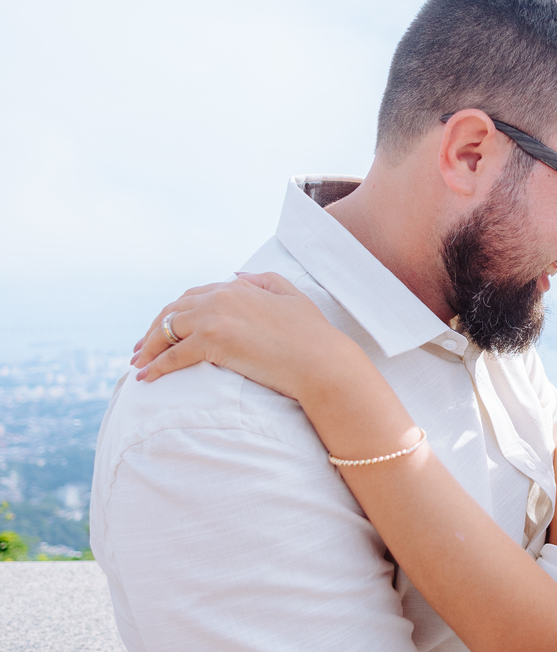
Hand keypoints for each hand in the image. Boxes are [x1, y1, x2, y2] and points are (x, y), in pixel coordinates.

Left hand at [131, 273, 356, 402]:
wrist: (322, 361)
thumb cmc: (313, 335)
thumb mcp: (291, 295)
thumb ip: (263, 280)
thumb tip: (236, 273)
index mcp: (238, 287)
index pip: (194, 296)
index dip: (175, 313)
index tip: (164, 329)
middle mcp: (221, 297)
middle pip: (173, 311)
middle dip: (154, 330)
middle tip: (141, 349)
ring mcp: (215, 318)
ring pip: (167, 331)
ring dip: (149, 348)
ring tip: (139, 365)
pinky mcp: (213, 342)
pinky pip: (173, 355)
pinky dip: (156, 366)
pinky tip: (147, 378)